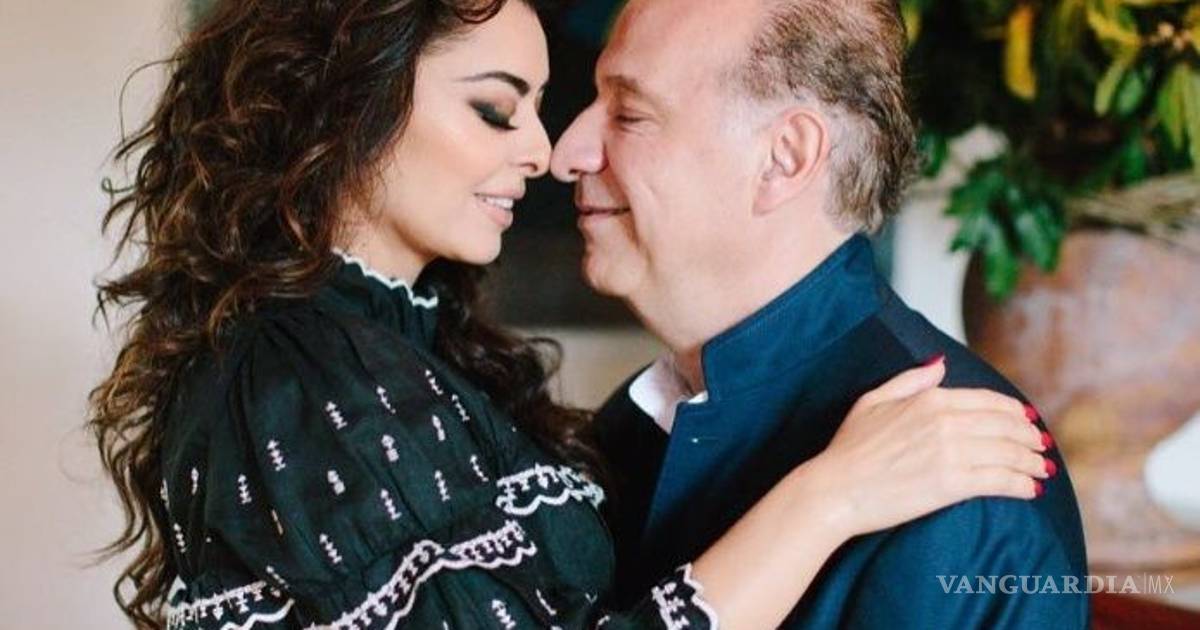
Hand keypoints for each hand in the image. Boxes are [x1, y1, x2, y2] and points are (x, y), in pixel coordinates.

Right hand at [805, 357, 1049, 538]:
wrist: (835, 489)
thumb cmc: (848, 449)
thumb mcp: (872, 401)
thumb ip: (910, 380)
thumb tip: (940, 364)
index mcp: (929, 399)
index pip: (989, 401)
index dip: (1014, 412)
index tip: (1026, 421)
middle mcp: (945, 421)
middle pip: (1006, 425)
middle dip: (1030, 437)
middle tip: (1040, 448)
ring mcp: (950, 452)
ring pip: (1009, 452)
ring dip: (1032, 462)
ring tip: (1042, 470)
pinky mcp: (952, 484)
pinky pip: (1001, 480)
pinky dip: (1022, 484)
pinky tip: (1031, 490)